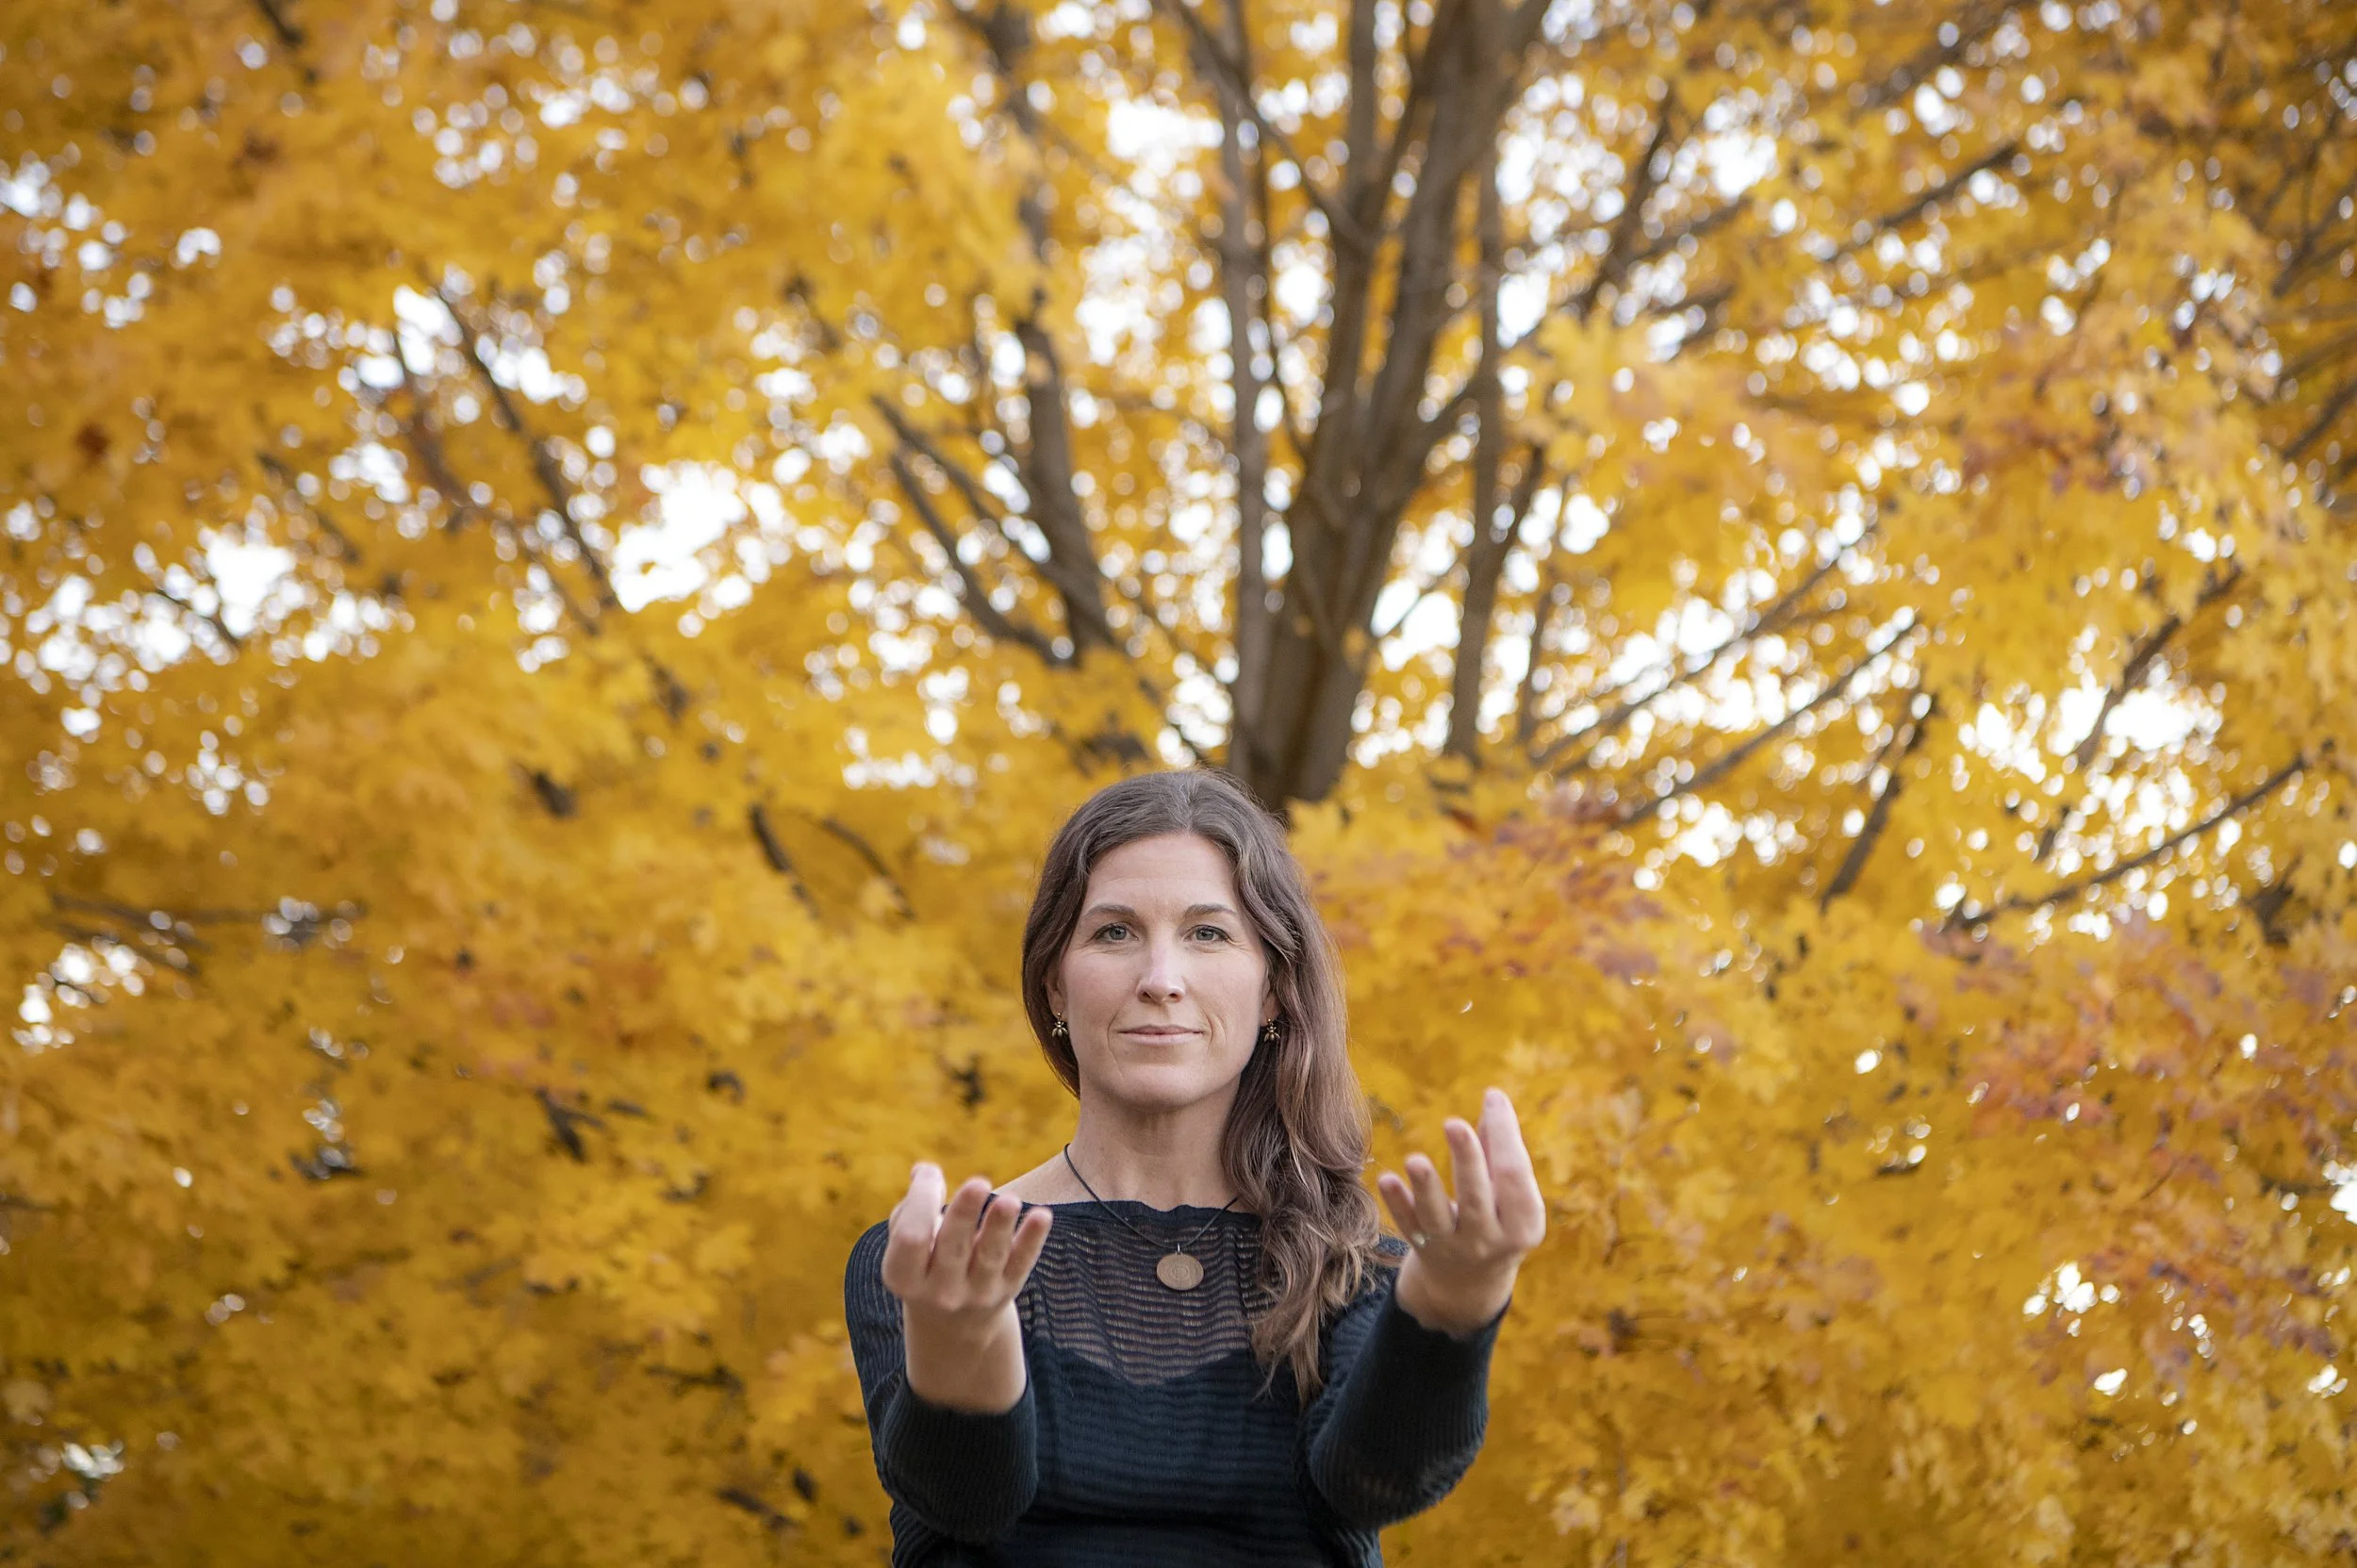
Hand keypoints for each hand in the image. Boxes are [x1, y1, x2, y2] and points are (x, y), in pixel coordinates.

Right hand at [881, 1164, 1052, 1411]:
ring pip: (990, 1256)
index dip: (920, 1201)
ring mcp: (976, 1294)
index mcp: (904, 1276)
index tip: (930, 1172)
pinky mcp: (1007, 1290)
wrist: (951, 1326)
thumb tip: (924, 1172)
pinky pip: (1021, 1263)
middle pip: (953, 1247)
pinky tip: (1042, 1216)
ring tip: (1010, 1200)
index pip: (911, 1238)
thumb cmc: (923, 1264)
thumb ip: (912, 1208)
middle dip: (965, 1214)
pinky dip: (1032, 1240)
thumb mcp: (905, 1247)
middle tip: (979, 1183)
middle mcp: (940, 1292)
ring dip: (1000, 1226)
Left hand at [1378, 1088, 1546, 1335]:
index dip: (1505, 1135)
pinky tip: (1387, 1178)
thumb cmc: (1497, 1217)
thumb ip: (1500, 1150)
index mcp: (1523, 1223)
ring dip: (1425, 1187)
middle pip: (1477, 1197)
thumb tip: (1494, 1098)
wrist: (1470, 1281)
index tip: (1492, 1096)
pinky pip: (1408, 1225)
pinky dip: (1397, 1203)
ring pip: (1438, 1216)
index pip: (1515, 1174)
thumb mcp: (1510, 1194)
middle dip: (1467, 1160)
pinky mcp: (1422, 1247)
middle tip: (1453, 1123)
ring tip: (1415, 1160)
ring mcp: (1453, 1247)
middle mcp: (1489, 1239)